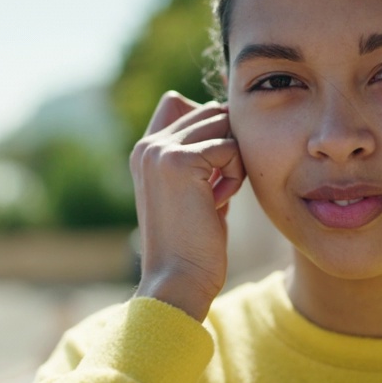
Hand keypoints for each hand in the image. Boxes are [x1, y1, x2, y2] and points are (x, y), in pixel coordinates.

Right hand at [130, 92, 244, 320]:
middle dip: (228, 146)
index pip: (182, 104)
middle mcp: (148, 145)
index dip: (211, 129)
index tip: (213, 172)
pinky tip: (218, 203)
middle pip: (211, 112)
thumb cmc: (195, 242)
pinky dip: (236, 175)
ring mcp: (160, 151)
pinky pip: (230, 147)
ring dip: (234, 159)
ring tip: (218, 195)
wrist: (179, 278)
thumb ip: (204, 159)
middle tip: (219, 188)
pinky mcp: (180, 161)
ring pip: (223, 124)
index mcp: (145, 151)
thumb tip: (228, 119)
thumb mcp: (196, 192)